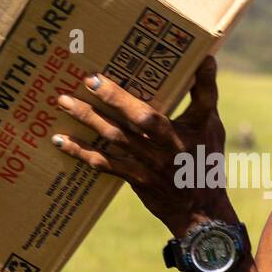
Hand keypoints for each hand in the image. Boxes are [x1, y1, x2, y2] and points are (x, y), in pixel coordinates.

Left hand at [51, 56, 236, 236]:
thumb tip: (206, 59)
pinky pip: (105, 163)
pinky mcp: (136, 178)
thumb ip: (205, 95)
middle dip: (115, 98)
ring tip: (64, 102)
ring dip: (89, 119)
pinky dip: (81, 152)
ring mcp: (151, 164)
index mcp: (191, 130)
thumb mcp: (211, 128)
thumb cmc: (205, 162)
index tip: (195, 60)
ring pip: (117, 138)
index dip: (199, 82)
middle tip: (90, 79)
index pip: (200, 100)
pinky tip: (60, 140)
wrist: (200, 212)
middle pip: (142, 118)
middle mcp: (170, 147)